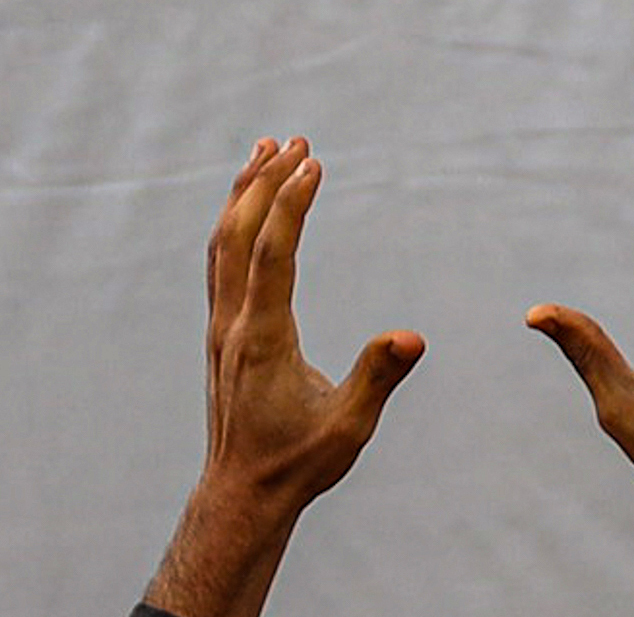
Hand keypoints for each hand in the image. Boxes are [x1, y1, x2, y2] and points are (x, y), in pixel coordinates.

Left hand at [147, 140, 422, 616]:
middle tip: (294, 139)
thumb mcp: (347, 427)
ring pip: (222, 245)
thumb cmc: (297, 463)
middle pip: (238, 236)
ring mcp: (222, 328)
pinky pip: (220, 262)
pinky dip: (233, 223)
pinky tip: (247, 209)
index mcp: (263, 340)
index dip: (290, 204)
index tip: (312, 161)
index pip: (272, 254)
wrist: (242, 494)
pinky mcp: (221, 334)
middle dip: (264, 182)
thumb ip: (376, 377)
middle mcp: (234, 325)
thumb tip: (413, 336)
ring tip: (264, 151)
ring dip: (242, 195)